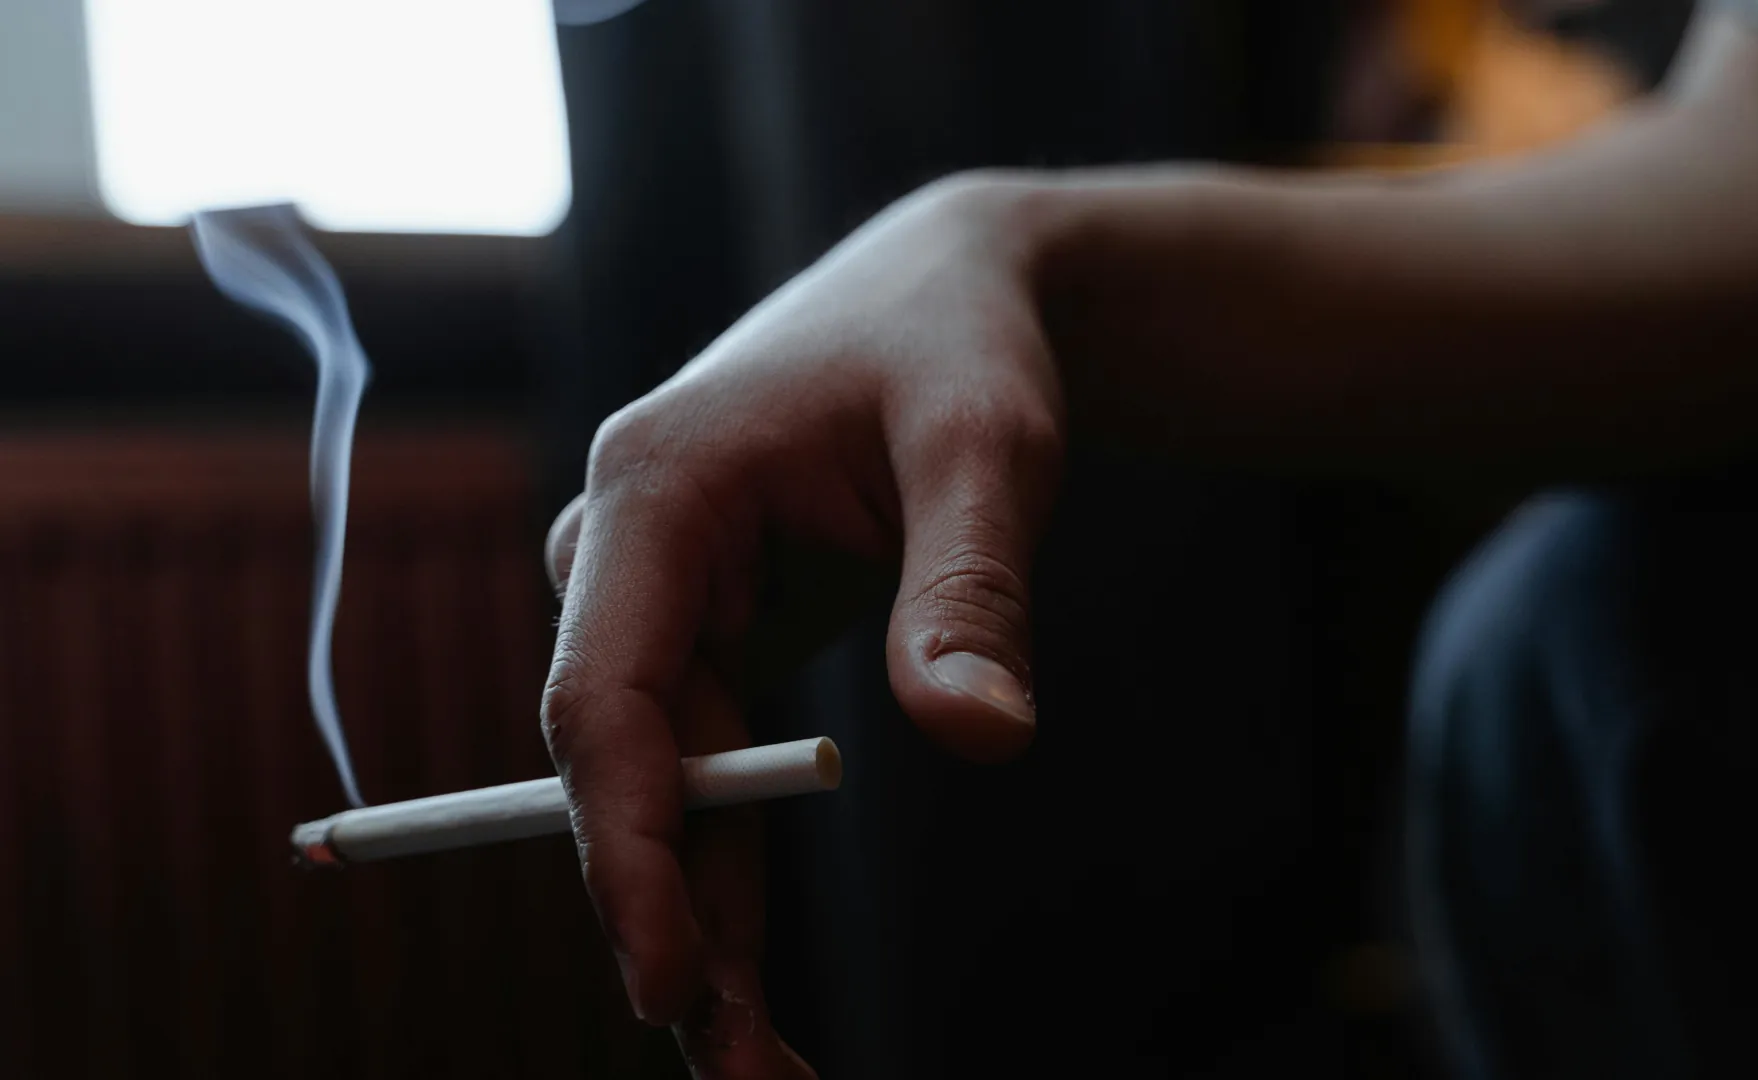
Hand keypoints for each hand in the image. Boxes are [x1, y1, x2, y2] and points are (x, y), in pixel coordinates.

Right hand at [541, 174, 1062, 1077]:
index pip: (600, 697)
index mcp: (654, 492)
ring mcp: (657, 599)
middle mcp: (624, 554)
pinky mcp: (704, 634)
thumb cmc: (962, 349)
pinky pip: (703, 774)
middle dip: (668, 926)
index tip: (672, 981)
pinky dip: (727, 875)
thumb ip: (971, 585)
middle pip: (621, 772)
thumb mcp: (987, 447)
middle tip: (742, 1071)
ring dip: (699, 928)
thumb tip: (985, 740)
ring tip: (763, 1070)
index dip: (625, 847)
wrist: (949, 294)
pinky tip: (751, 985)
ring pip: (659, 793)